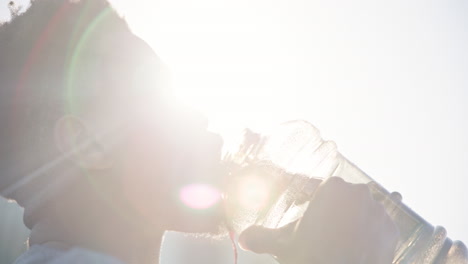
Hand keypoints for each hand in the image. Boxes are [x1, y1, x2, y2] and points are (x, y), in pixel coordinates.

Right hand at [239, 177, 399, 263]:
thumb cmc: (310, 258)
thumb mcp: (283, 246)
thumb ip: (261, 237)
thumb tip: (243, 237)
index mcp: (333, 189)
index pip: (324, 190)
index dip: (316, 205)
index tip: (313, 218)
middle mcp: (359, 193)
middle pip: (347, 198)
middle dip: (338, 210)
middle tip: (327, 230)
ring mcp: (379, 212)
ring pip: (366, 209)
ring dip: (359, 217)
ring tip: (348, 234)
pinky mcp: (392, 231)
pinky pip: (384, 224)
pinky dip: (378, 228)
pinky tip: (374, 231)